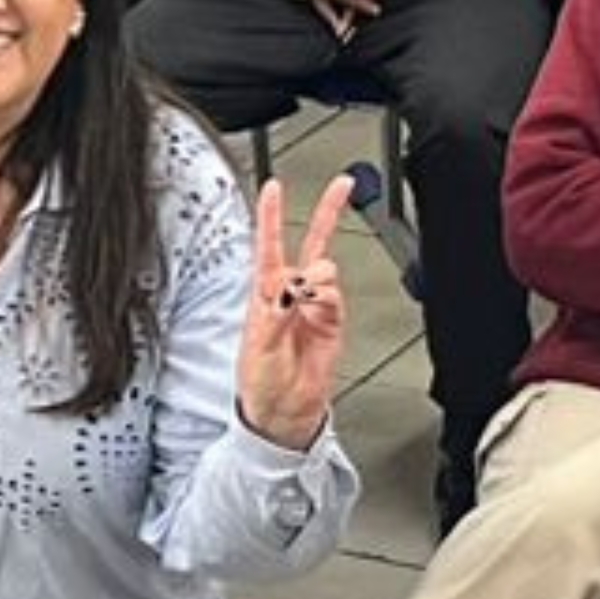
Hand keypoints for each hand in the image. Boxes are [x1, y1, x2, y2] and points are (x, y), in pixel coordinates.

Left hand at [234, 177, 351, 448]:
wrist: (284, 411)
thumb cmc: (261, 382)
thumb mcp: (257, 344)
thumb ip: (275, 312)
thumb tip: (291, 286)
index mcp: (263, 294)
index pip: (267, 246)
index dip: (270, 215)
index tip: (274, 187)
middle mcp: (289, 294)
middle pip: (310, 244)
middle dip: (328, 212)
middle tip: (342, 186)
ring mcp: (313, 307)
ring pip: (325, 270)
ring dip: (316, 278)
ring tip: (303, 300)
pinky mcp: (332, 322)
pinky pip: (336, 296)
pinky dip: (326, 297)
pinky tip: (317, 309)